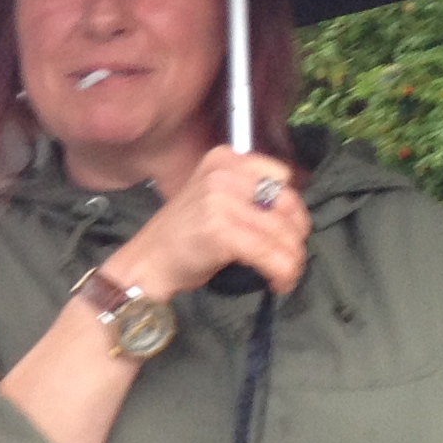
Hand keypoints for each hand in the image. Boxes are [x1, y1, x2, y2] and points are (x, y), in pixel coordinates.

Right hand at [109, 145, 307, 299]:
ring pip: (281, 232)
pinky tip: (277, 283)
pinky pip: (268, 253)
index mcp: (223, 159)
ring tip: (286, 276)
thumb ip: (248, 194)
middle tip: (290, 259)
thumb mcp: (215, 198)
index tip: (285, 232)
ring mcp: (219, 200)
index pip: (281, 176)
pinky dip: (281, 272)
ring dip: (292, 261)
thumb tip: (295, 215)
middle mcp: (222, 173)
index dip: (291, 208)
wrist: (146, 263)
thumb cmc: (182, 236)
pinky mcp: (220, 230)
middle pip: (287, 203)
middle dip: (296, 237)